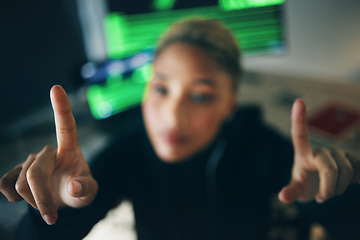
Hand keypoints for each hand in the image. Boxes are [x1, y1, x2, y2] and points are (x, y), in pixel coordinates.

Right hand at [0, 85, 97, 224]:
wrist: (62, 200)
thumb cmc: (79, 190)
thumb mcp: (89, 193)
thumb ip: (86, 190)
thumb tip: (73, 187)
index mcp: (70, 149)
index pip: (66, 126)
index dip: (61, 107)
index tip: (56, 87)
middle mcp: (49, 151)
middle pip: (35, 174)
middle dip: (41, 199)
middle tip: (51, 217)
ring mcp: (31, 161)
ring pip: (21, 183)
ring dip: (34, 201)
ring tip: (47, 201)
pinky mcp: (16, 172)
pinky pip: (4, 184)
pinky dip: (12, 197)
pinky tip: (23, 197)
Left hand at [278, 99, 359, 203]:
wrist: (325, 187)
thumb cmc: (306, 184)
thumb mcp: (297, 189)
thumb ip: (291, 192)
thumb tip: (283, 197)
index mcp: (303, 153)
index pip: (300, 134)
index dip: (299, 118)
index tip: (299, 101)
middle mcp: (321, 149)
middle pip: (329, 169)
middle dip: (328, 189)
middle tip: (321, 198)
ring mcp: (338, 154)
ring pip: (346, 172)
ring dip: (339, 189)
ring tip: (330, 191)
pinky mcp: (353, 159)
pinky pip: (358, 171)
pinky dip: (352, 183)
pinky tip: (346, 183)